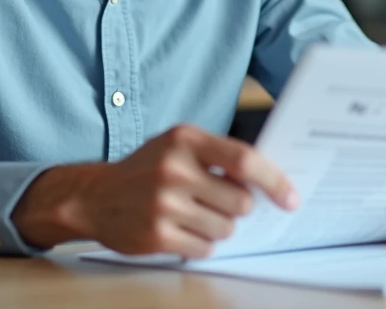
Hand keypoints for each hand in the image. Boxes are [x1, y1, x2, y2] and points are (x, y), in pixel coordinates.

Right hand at [13, 124, 297, 257]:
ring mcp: (164, 205)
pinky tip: (181, 228)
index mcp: (185, 139)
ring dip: (219, 225)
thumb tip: (265, 180)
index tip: (291, 197)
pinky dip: (201, 241)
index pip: (244, 160)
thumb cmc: (146, 168)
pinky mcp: (157, 235)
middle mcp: (174, 170)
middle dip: (239, 207)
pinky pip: (205, 247)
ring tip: (194, 213)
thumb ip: (218, 156)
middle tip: (219, 201)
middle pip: (240, 201)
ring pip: (226, 228)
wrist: (94, 196)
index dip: (274, 180)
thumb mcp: (177, 145)